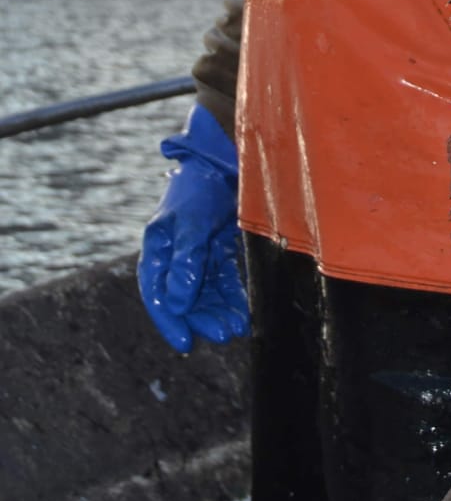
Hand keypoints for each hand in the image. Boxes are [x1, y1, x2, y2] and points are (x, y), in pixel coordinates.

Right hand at [137, 105, 249, 353]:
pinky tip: (243, 312)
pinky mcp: (218, 247)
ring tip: (236, 328)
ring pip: (205, 292)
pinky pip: (223, 280)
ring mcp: (197, 251)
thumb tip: (178, 303)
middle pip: (184, 296)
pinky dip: (231, 296)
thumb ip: (185, 262)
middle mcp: (175, 253)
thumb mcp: (190, 222)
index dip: (169, 320)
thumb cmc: (202, 186)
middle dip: (202, 318)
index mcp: (157, 246)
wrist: (229, 157)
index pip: (157, 292)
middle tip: (224, 334)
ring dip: (218, 311)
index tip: (186, 343)